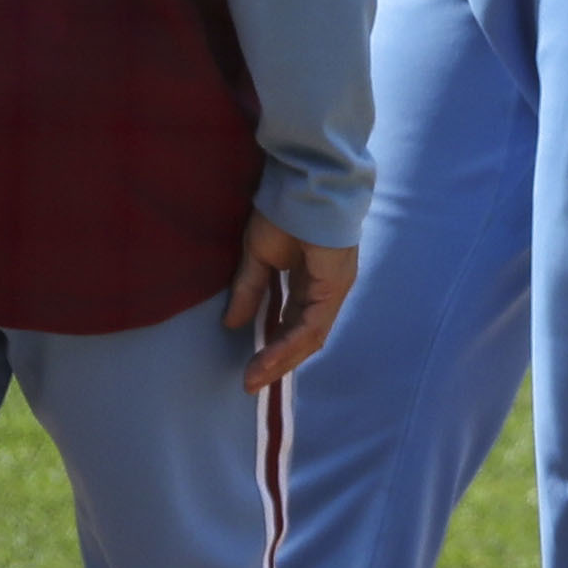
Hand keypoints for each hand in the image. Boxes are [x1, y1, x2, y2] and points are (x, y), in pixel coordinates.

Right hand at [225, 218, 356, 391]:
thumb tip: (233, 323)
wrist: (305, 183)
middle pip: (304, 338)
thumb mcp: (258, 256)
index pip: (294, 324)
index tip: (248, 367)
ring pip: (309, 338)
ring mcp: (334, 289)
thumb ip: (250, 290)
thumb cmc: (284, 211)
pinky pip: (311, 325)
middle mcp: (326, 290)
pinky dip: (287, 345)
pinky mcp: (334, 287)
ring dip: (280, 361)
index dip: (272, 346)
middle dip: (276, 362)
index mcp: (311, 281)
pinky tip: (266, 358)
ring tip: (254, 379)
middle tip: (250, 384)